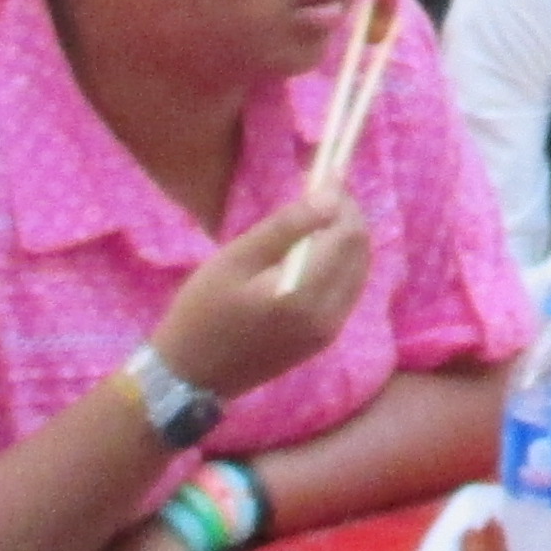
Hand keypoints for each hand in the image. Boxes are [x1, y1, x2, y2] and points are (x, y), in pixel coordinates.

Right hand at [148, 185, 371, 398]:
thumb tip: (331, 197)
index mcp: (307, 294)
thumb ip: (286, 228)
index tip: (323, 174)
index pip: (348, 234)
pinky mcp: (322, 341)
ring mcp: (328, 332)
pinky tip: (312, 251)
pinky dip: (339, 264)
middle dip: (347, 216)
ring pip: (358, 271)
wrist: (189, 376)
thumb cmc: (202, 312)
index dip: (343, 200)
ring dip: (345, 239)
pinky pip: (346, 292)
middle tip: (318, 191)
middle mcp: (329, 316)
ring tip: (313, 216)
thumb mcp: (236, 260)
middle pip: (360, 251)